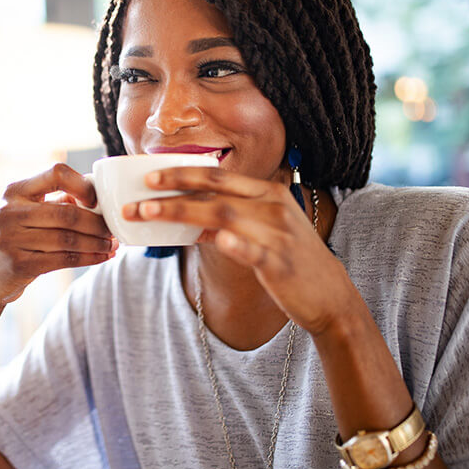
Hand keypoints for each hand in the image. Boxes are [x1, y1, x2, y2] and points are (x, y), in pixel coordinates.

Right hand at [0, 163, 117, 308]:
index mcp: (15, 191)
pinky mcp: (19, 264)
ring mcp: (11, 239)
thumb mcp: (28, 214)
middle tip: (113, 229)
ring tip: (112, 245)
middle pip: (67, 213)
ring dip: (97, 243)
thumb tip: (98, 195)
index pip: (56, 174)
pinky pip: (65, 259)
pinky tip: (102, 257)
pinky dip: (89, 258)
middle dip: (97, 223)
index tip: (97, 200)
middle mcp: (9, 212)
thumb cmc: (17, 239)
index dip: (82, 185)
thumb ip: (58, 202)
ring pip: (68, 239)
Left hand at [123, 166, 364, 334]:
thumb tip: (191, 221)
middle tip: (139, 193)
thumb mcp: (265, 231)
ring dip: (183, 211)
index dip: (184, 173)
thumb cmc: (290, 260)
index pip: (219, 176)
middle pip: (216, 192)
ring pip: (224, 215)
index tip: (151, 175)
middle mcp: (273, 206)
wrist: (329, 295)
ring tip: (149, 213)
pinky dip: (235, 243)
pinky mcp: (280, 262)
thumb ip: (231, 221)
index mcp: (268, 193)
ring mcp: (278, 234)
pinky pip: (254, 250)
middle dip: (173, 189)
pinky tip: (216, 239)